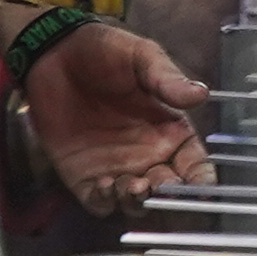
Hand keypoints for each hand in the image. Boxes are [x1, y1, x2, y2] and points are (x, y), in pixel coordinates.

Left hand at [23, 24, 213, 212]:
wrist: (53, 53)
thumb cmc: (103, 51)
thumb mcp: (141, 57)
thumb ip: (167, 79)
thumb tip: (200, 94)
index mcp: (170, 131)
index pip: (195, 165)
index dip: (202, 180)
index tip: (202, 187)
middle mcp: (148, 156)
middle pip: (167, 191)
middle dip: (168, 196)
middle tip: (158, 185)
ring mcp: (116, 169)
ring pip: (135, 204)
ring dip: (137, 202)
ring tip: (131, 185)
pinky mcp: (84, 177)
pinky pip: (100, 203)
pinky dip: (105, 202)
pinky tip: (104, 184)